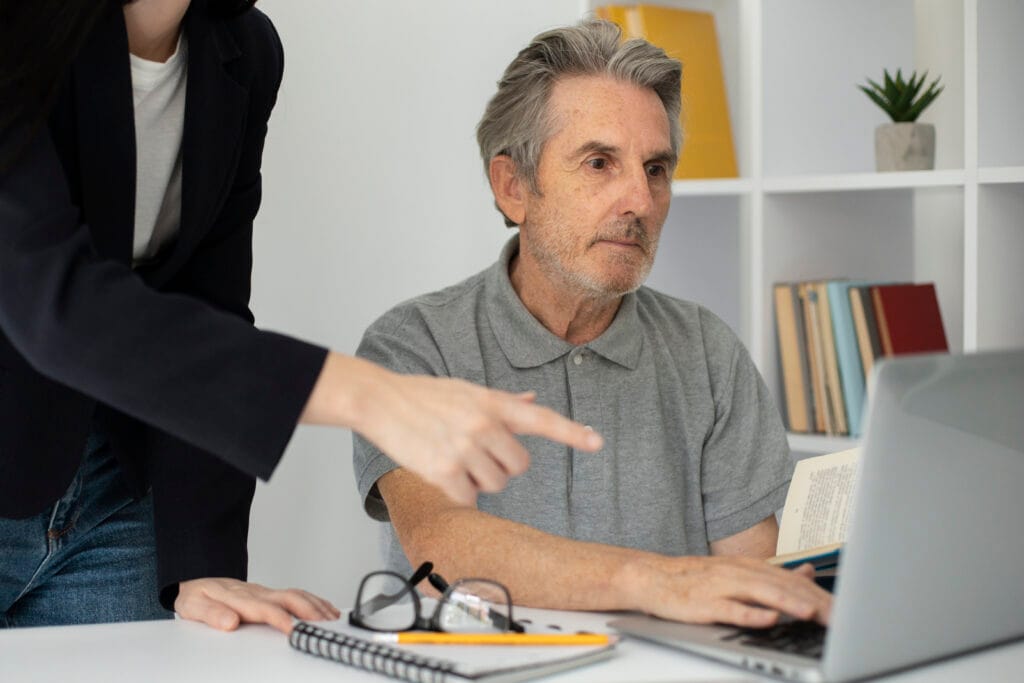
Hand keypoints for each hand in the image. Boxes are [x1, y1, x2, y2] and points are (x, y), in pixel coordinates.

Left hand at [175, 578, 339, 633]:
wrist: (195, 578)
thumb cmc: (195, 596)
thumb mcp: (193, 606)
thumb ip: (211, 615)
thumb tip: (229, 622)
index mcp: (239, 597)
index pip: (265, 608)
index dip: (280, 618)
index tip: (292, 630)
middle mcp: (256, 592)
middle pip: (289, 598)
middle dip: (309, 611)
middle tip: (324, 625)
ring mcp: (265, 591)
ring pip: (296, 594)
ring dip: (316, 606)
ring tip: (331, 619)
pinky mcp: (269, 593)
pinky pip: (296, 594)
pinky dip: (314, 601)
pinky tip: (325, 609)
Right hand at [302, 354, 602, 505]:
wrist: (380, 400)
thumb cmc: (423, 395)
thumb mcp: (467, 391)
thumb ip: (502, 402)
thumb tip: (531, 401)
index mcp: (492, 402)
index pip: (541, 419)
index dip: (571, 432)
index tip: (596, 442)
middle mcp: (483, 424)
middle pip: (519, 466)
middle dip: (502, 466)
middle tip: (475, 453)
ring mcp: (465, 448)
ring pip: (496, 484)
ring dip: (479, 480)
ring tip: (453, 457)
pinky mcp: (444, 471)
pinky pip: (470, 497)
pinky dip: (458, 492)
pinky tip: (441, 472)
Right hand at [623, 556, 831, 627]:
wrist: (653, 577)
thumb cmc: (697, 580)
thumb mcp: (739, 572)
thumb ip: (774, 574)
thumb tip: (807, 571)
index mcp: (751, 567)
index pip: (793, 580)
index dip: (820, 594)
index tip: (846, 610)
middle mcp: (740, 573)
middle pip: (783, 585)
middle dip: (814, 601)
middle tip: (840, 616)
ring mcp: (722, 587)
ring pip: (761, 593)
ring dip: (788, 603)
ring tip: (812, 613)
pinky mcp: (705, 603)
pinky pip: (731, 609)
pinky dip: (751, 614)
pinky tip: (768, 619)